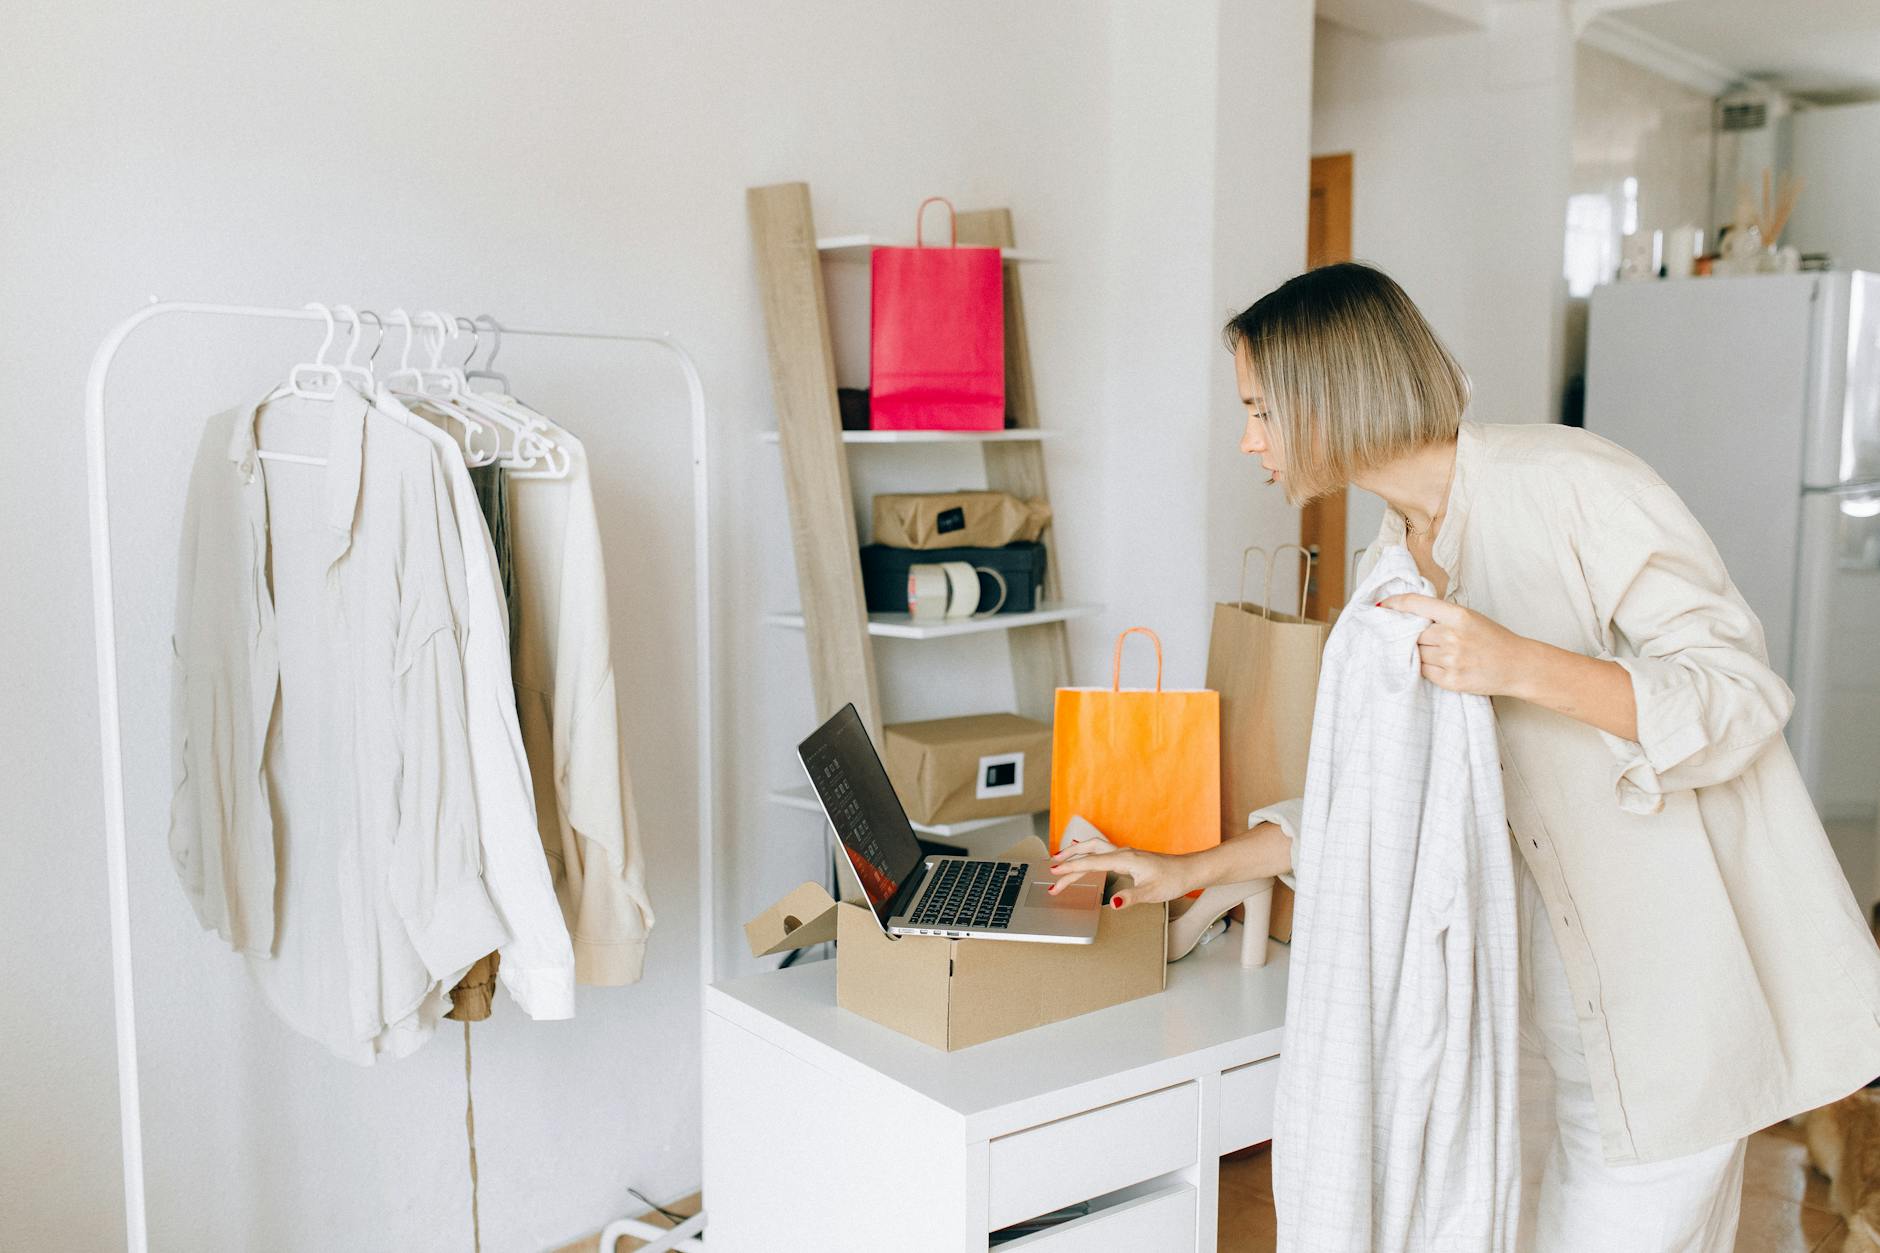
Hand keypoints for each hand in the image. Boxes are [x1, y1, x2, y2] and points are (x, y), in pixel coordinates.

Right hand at [1048, 837, 1196, 907]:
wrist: (1188, 871)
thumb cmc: (1173, 879)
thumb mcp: (1151, 893)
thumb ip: (1129, 898)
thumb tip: (1111, 903)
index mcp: (1124, 859)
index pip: (1091, 862)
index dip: (1071, 868)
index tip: (1055, 873)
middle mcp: (1122, 853)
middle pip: (1088, 850)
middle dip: (1068, 858)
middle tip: (1051, 868)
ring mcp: (1125, 854)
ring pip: (1094, 848)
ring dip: (1076, 853)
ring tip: (1060, 860)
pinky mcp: (1128, 857)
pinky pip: (1101, 852)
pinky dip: (1087, 855)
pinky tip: (1084, 859)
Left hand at [1375, 593, 1535, 696]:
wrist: (1518, 665)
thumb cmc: (1493, 639)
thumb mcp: (1470, 618)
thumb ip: (1442, 616)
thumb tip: (1408, 616)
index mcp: (1458, 615)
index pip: (1416, 604)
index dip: (1394, 603)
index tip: (1381, 605)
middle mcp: (1452, 636)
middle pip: (1413, 633)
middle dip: (1414, 636)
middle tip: (1426, 639)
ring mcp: (1451, 660)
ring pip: (1416, 654)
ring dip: (1419, 653)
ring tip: (1438, 653)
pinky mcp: (1451, 680)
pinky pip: (1423, 672)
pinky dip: (1426, 668)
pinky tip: (1440, 665)